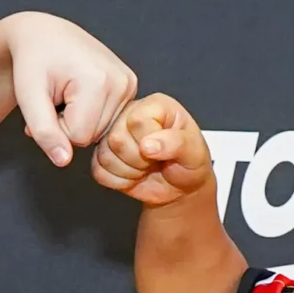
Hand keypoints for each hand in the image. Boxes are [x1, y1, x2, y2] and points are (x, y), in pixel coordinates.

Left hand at [0, 12, 138, 166]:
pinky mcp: (130, 84)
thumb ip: (44, 131)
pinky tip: (80, 92)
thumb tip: (63, 161)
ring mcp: (129, 82)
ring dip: (79, 120)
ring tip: (66, 94)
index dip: (56, 128)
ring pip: (101, 131)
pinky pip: (109, 119)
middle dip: (68, 125)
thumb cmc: (31, 62)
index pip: (79, 137)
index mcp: (98, 81)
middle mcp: (122, 82)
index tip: (46, 103)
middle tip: (55, 98)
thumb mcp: (28, 97)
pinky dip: (91, 113)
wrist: (43, 34)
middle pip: (92, 135)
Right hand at [93, 94, 213, 208]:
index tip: (164, 148)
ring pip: (105, 156)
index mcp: (154, 105)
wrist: (181, 187)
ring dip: (130, 171)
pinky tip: (134, 175)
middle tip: (155, 160)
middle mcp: (130, 114)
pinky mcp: (104, 155)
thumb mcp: (194, 151)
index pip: (136, 120)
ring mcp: (113, 134)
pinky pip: (99, 172)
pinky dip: (119, 181)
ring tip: (146, 167)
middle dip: (139, 159)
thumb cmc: (190, 162)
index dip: (149, 141)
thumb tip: (148, 145)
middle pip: (116, 138)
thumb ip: (176, 143)